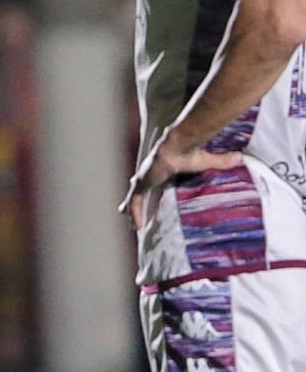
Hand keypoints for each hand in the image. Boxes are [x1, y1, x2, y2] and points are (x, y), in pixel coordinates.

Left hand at [123, 142, 242, 230]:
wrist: (178, 145)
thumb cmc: (191, 152)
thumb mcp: (207, 161)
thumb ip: (222, 162)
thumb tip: (241, 158)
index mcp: (163, 168)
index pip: (155, 179)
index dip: (151, 187)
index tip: (149, 194)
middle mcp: (150, 173)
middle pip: (140, 189)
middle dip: (134, 201)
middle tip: (129, 212)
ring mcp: (144, 178)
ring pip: (134, 199)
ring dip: (133, 211)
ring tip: (133, 225)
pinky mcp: (142, 184)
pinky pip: (134, 202)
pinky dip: (134, 214)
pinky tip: (135, 226)